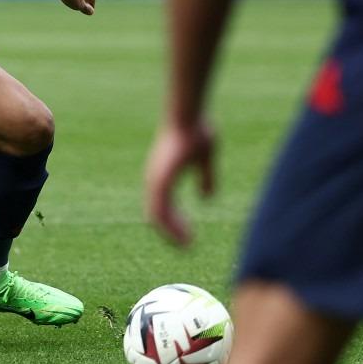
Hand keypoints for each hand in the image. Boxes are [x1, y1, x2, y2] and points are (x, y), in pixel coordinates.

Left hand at [144, 118, 215, 245]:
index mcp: (163, 177)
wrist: (188, 115)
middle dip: (170, 234)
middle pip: (156, 216)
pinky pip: (160, 210)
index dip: (174, 224)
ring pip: (156, 217)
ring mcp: (155, 180)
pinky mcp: (160, 180)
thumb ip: (206, 178)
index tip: (189, 237)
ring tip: (187, 247)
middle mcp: (155, 180)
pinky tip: (185, 235)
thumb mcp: (204, 159)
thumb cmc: (196, 132)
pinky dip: (170, 226)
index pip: (162, 207)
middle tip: (187, 248)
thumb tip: (207, 198)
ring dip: (170, 235)